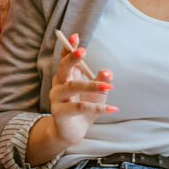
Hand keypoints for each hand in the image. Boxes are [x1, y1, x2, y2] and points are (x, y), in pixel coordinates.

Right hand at [47, 32, 114, 146]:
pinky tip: (112, 109)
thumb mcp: (97, 92)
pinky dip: (97, 108)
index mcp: (66, 76)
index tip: (76, 36)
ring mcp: (57, 98)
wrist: (73, 132)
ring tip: (109, 87)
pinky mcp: (60, 113)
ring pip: (71, 88)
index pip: (65, 58)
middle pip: (63, 68)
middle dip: (72, 59)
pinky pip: (79, 108)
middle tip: (84, 51)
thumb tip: (107, 71)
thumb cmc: (84, 106)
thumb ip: (102, 81)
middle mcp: (58, 84)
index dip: (69, 47)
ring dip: (91, 85)